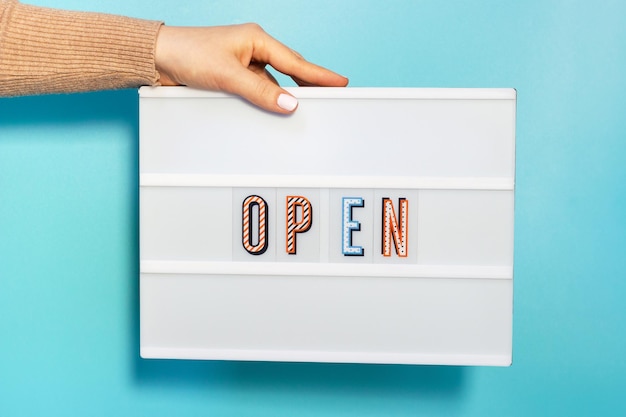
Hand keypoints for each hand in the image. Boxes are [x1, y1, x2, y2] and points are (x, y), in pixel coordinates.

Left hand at [154, 23, 348, 113]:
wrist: (158, 57)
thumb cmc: (188, 53)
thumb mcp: (228, 76)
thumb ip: (260, 92)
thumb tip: (289, 104)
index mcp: (256, 39)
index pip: (295, 62)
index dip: (319, 74)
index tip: (341, 81)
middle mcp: (252, 49)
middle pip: (290, 69)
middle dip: (310, 83)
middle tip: (332, 94)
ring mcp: (243, 62)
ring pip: (274, 81)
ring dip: (285, 95)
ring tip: (306, 107)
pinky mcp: (233, 74)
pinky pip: (259, 88)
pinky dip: (267, 99)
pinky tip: (272, 108)